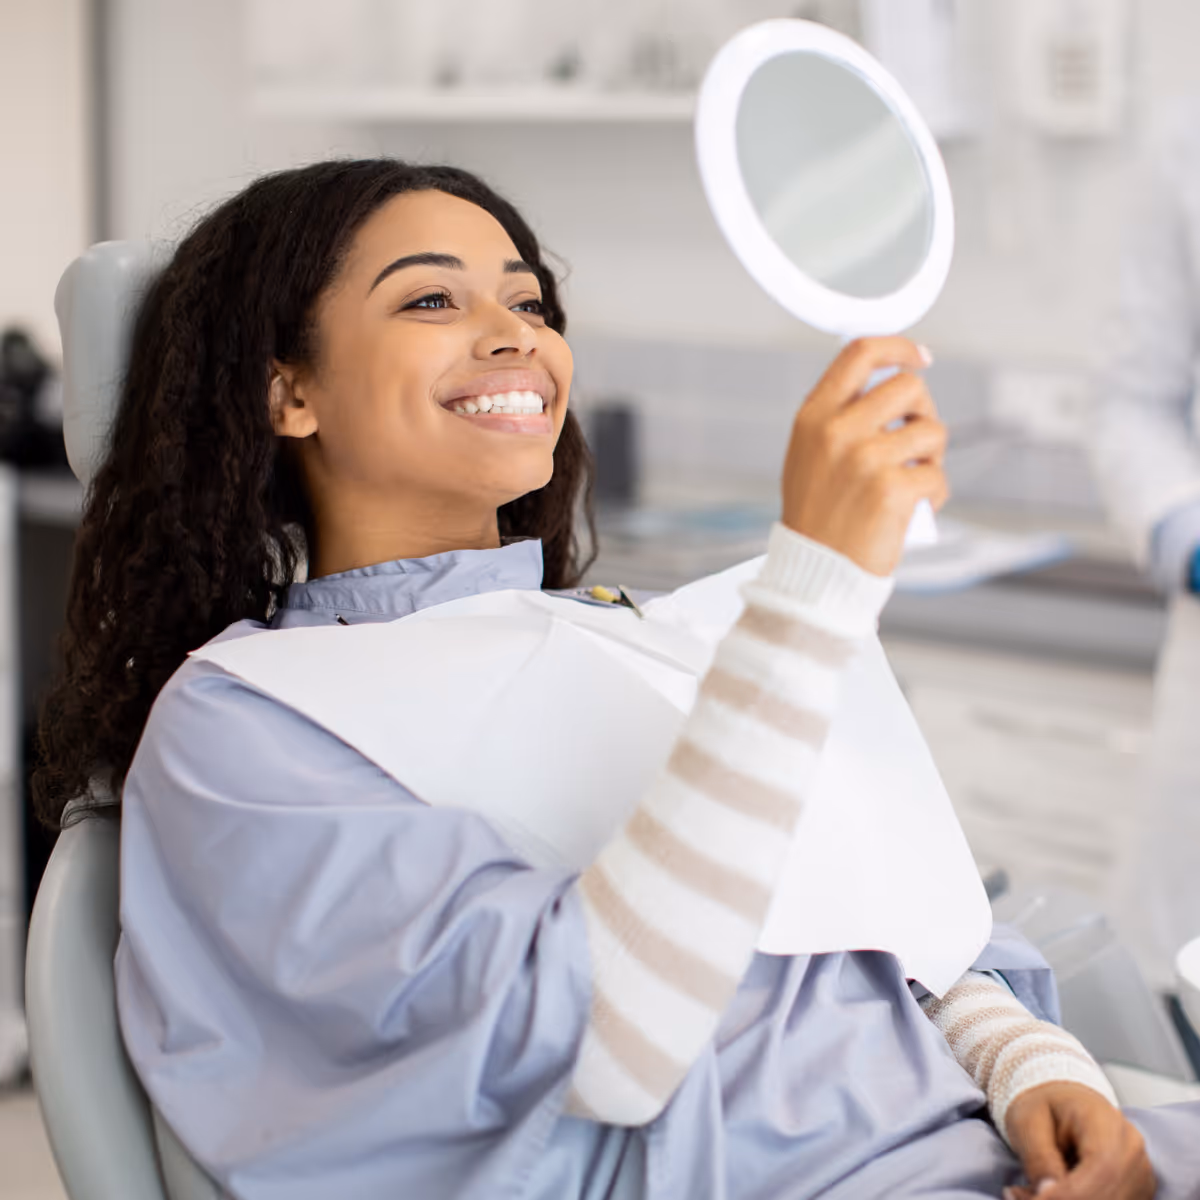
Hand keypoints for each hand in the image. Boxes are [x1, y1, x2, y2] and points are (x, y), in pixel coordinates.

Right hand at [780, 337, 947, 576]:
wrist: (815, 570)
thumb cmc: (816, 516)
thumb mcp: (808, 455)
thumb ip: (839, 417)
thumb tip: (891, 384)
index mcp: (814, 418)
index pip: (860, 354)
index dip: (898, 347)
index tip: (919, 356)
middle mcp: (838, 432)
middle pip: (909, 386)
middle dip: (923, 411)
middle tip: (916, 441)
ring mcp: (866, 459)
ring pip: (932, 430)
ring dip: (932, 455)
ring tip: (911, 479)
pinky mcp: (893, 489)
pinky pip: (937, 475)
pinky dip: (933, 494)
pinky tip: (912, 509)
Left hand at [1003, 1082, 1155, 1199]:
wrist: (1064, 1104)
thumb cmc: (1045, 1108)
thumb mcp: (1028, 1122)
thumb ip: (1039, 1157)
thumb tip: (1048, 1193)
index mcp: (1106, 1122)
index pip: (1103, 1168)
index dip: (1071, 1193)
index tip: (1037, 1197)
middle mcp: (1132, 1151)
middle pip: (1109, 1196)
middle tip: (1019, 1196)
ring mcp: (1139, 1176)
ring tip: (1028, 1192)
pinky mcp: (1135, 1195)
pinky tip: (1047, 1195)